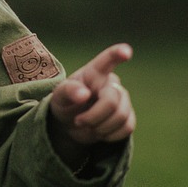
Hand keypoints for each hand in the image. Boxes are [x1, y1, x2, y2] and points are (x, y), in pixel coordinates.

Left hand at [48, 43, 134, 163]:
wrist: (71, 124)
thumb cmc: (65, 103)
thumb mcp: (59, 96)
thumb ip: (69, 92)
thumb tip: (85, 94)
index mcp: (94, 73)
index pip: (107, 60)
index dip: (117, 54)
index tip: (126, 51)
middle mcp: (111, 83)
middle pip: (112, 101)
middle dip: (94, 116)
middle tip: (78, 121)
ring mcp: (123, 99)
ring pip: (121, 116)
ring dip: (101, 127)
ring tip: (87, 126)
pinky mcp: (129, 116)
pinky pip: (127, 128)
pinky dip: (110, 135)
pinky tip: (99, 131)